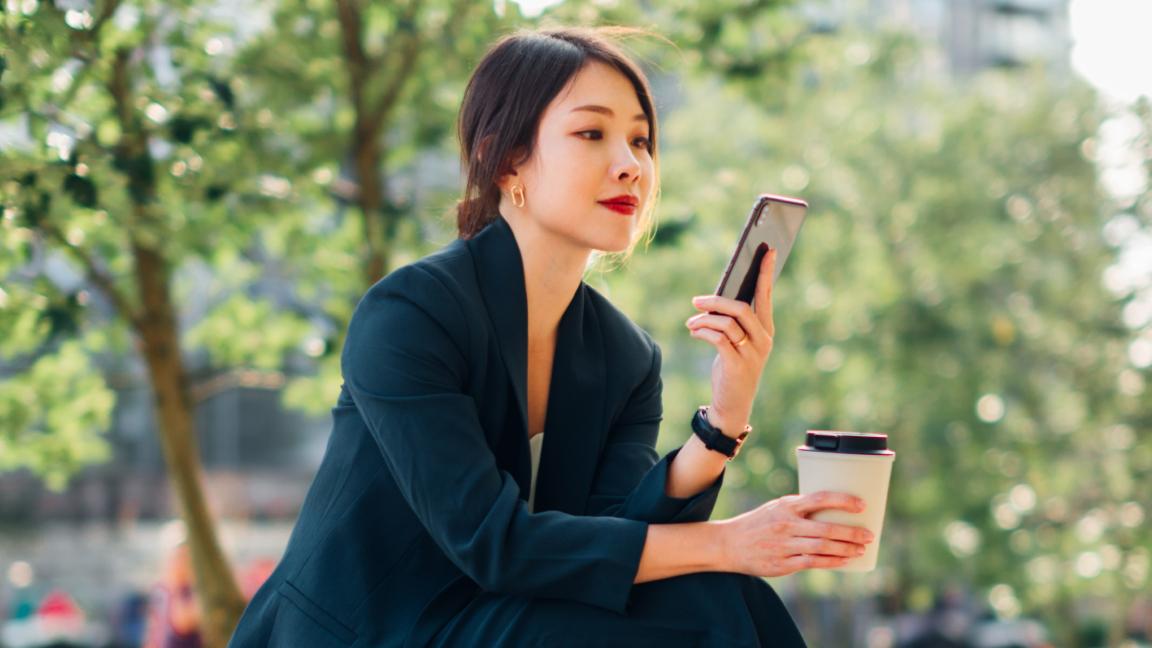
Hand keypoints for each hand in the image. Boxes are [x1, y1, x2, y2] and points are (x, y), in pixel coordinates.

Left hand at [685, 248, 775, 432]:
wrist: (732, 404)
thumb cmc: (732, 368)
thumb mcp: (736, 343)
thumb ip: (731, 322)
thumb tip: (712, 301)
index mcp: (766, 330)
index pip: (766, 296)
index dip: (765, 273)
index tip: (768, 251)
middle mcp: (764, 340)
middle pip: (741, 308)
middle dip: (716, 301)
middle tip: (696, 301)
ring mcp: (752, 353)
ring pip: (727, 323)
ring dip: (704, 319)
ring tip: (691, 323)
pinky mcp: (738, 365)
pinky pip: (718, 339)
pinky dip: (703, 332)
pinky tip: (694, 332)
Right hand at [717, 491, 874, 576]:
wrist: (729, 544)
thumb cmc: (757, 523)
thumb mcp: (776, 508)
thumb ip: (799, 509)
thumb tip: (830, 511)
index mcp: (786, 506)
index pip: (820, 499)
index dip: (843, 501)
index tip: (862, 505)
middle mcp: (786, 524)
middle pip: (827, 528)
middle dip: (852, 532)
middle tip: (869, 535)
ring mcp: (784, 545)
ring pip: (823, 547)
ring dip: (846, 548)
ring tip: (861, 548)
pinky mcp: (782, 563)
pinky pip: (812, 562)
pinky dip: (831, 561)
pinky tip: (844, 561)